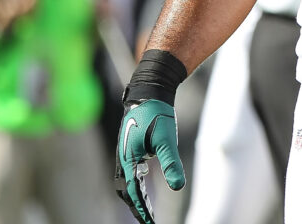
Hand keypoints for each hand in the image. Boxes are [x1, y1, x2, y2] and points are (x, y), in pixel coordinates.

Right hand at [115, 99, 185, 223]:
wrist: (149, 92)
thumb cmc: (157, 114)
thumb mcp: (167, 140)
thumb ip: (171, 164)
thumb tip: (178, 187)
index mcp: (128, 159)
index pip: (134, 192)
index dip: (142, 209)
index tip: (151, 222)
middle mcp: (122, 158)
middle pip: (126, 191)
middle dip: (136, 206)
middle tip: (148, 220)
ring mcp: (124, 153)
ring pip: (126, 182)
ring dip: (135, 196)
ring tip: (146, 209)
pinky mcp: (129, 147)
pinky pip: (129, 171)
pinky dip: (135, 183)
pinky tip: (145, 183)